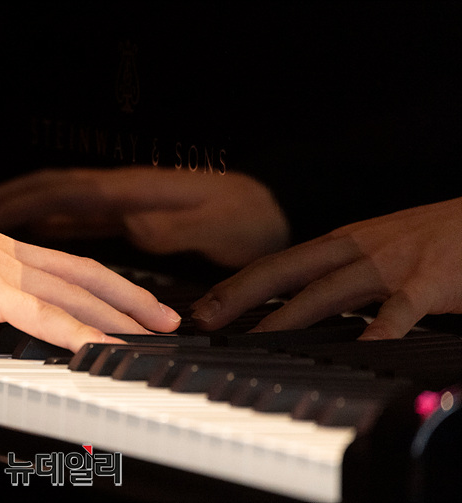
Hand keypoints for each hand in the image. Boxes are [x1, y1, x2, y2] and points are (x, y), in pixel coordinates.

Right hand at [0, 167, 289, 268]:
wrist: (274, 204)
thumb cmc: (251, 217)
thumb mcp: (221, 225)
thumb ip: (178, 227)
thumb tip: (135, 229)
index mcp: (132, 192)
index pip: (67, 192)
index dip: (25, 203)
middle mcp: (119, 195)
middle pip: (54, 193)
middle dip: (11, 201)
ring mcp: (122, 204)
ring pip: (60, 207)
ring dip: (24, 213)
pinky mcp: (128, 216)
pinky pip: (76, 222)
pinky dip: (48, 228)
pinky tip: (36, 240)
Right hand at [0, 204, 180, 351]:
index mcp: (0, 249)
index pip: (69, 265)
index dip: (108, 283)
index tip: (135, 299)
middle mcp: (9, 254)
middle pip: (86, 277)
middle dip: (132, 299)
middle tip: (167, 320)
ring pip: (75, 295)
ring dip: (117, 316)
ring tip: (151, 336)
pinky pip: (40, 315)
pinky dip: (75, 332)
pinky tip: (101, 347)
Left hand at [191, 198, 461, 339]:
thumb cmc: (433, 238)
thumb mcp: (377, 247)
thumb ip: (341, 271)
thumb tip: (302, 303)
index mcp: (341, 242)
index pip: (276, 264)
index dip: (235, 285)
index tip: (203, 307)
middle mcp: (356, 249)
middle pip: (285, 273)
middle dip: (239, 296)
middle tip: (204, 321)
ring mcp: (391, 264)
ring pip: (327, 292)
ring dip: (286, 317)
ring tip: (254, 340)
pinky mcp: (431, 281)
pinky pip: (400, 311)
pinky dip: (378, 332)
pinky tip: (360, 351)